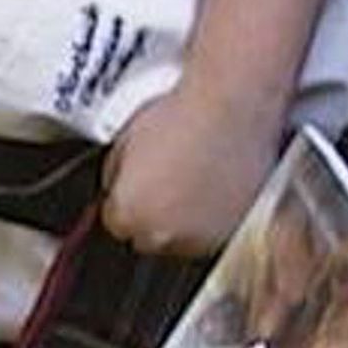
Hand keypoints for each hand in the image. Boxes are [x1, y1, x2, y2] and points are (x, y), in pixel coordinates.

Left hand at [101, 85, 279, 257]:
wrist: (232, 108)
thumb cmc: (182, 118)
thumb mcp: (123, 142)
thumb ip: (114, 177)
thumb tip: (116, 189)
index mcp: (130, 214)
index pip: (116, 223)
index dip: (126, 201)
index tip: (137, 187)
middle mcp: (163, 235)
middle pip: (148, 237)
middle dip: (154, 213)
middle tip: (168, 181)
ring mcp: (201, 238)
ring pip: (183, 240)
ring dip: (184, 220)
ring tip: (195, 182)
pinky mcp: (233, 232)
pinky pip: (214, 235)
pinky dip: (213, 219)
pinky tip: (214, 188)